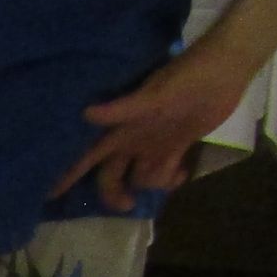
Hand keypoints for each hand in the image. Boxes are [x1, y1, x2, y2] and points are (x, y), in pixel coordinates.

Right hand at [53, 41, 252, 212]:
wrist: (225, 70)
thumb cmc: (186, 77)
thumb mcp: (154, 95)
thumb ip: (122, 109)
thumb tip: (85, 113)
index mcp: (122, 127)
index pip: (88, 154)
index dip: (69, 172)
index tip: (50, 193)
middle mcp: (133, 139)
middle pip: (111, 175)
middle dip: (114, 193)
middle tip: (127, 205)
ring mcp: (154, 144)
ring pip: (140, 177)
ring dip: (151, 183)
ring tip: (171, 173)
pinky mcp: (176, 145)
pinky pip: (165, 172)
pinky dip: (171, 178)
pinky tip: (182, 171)